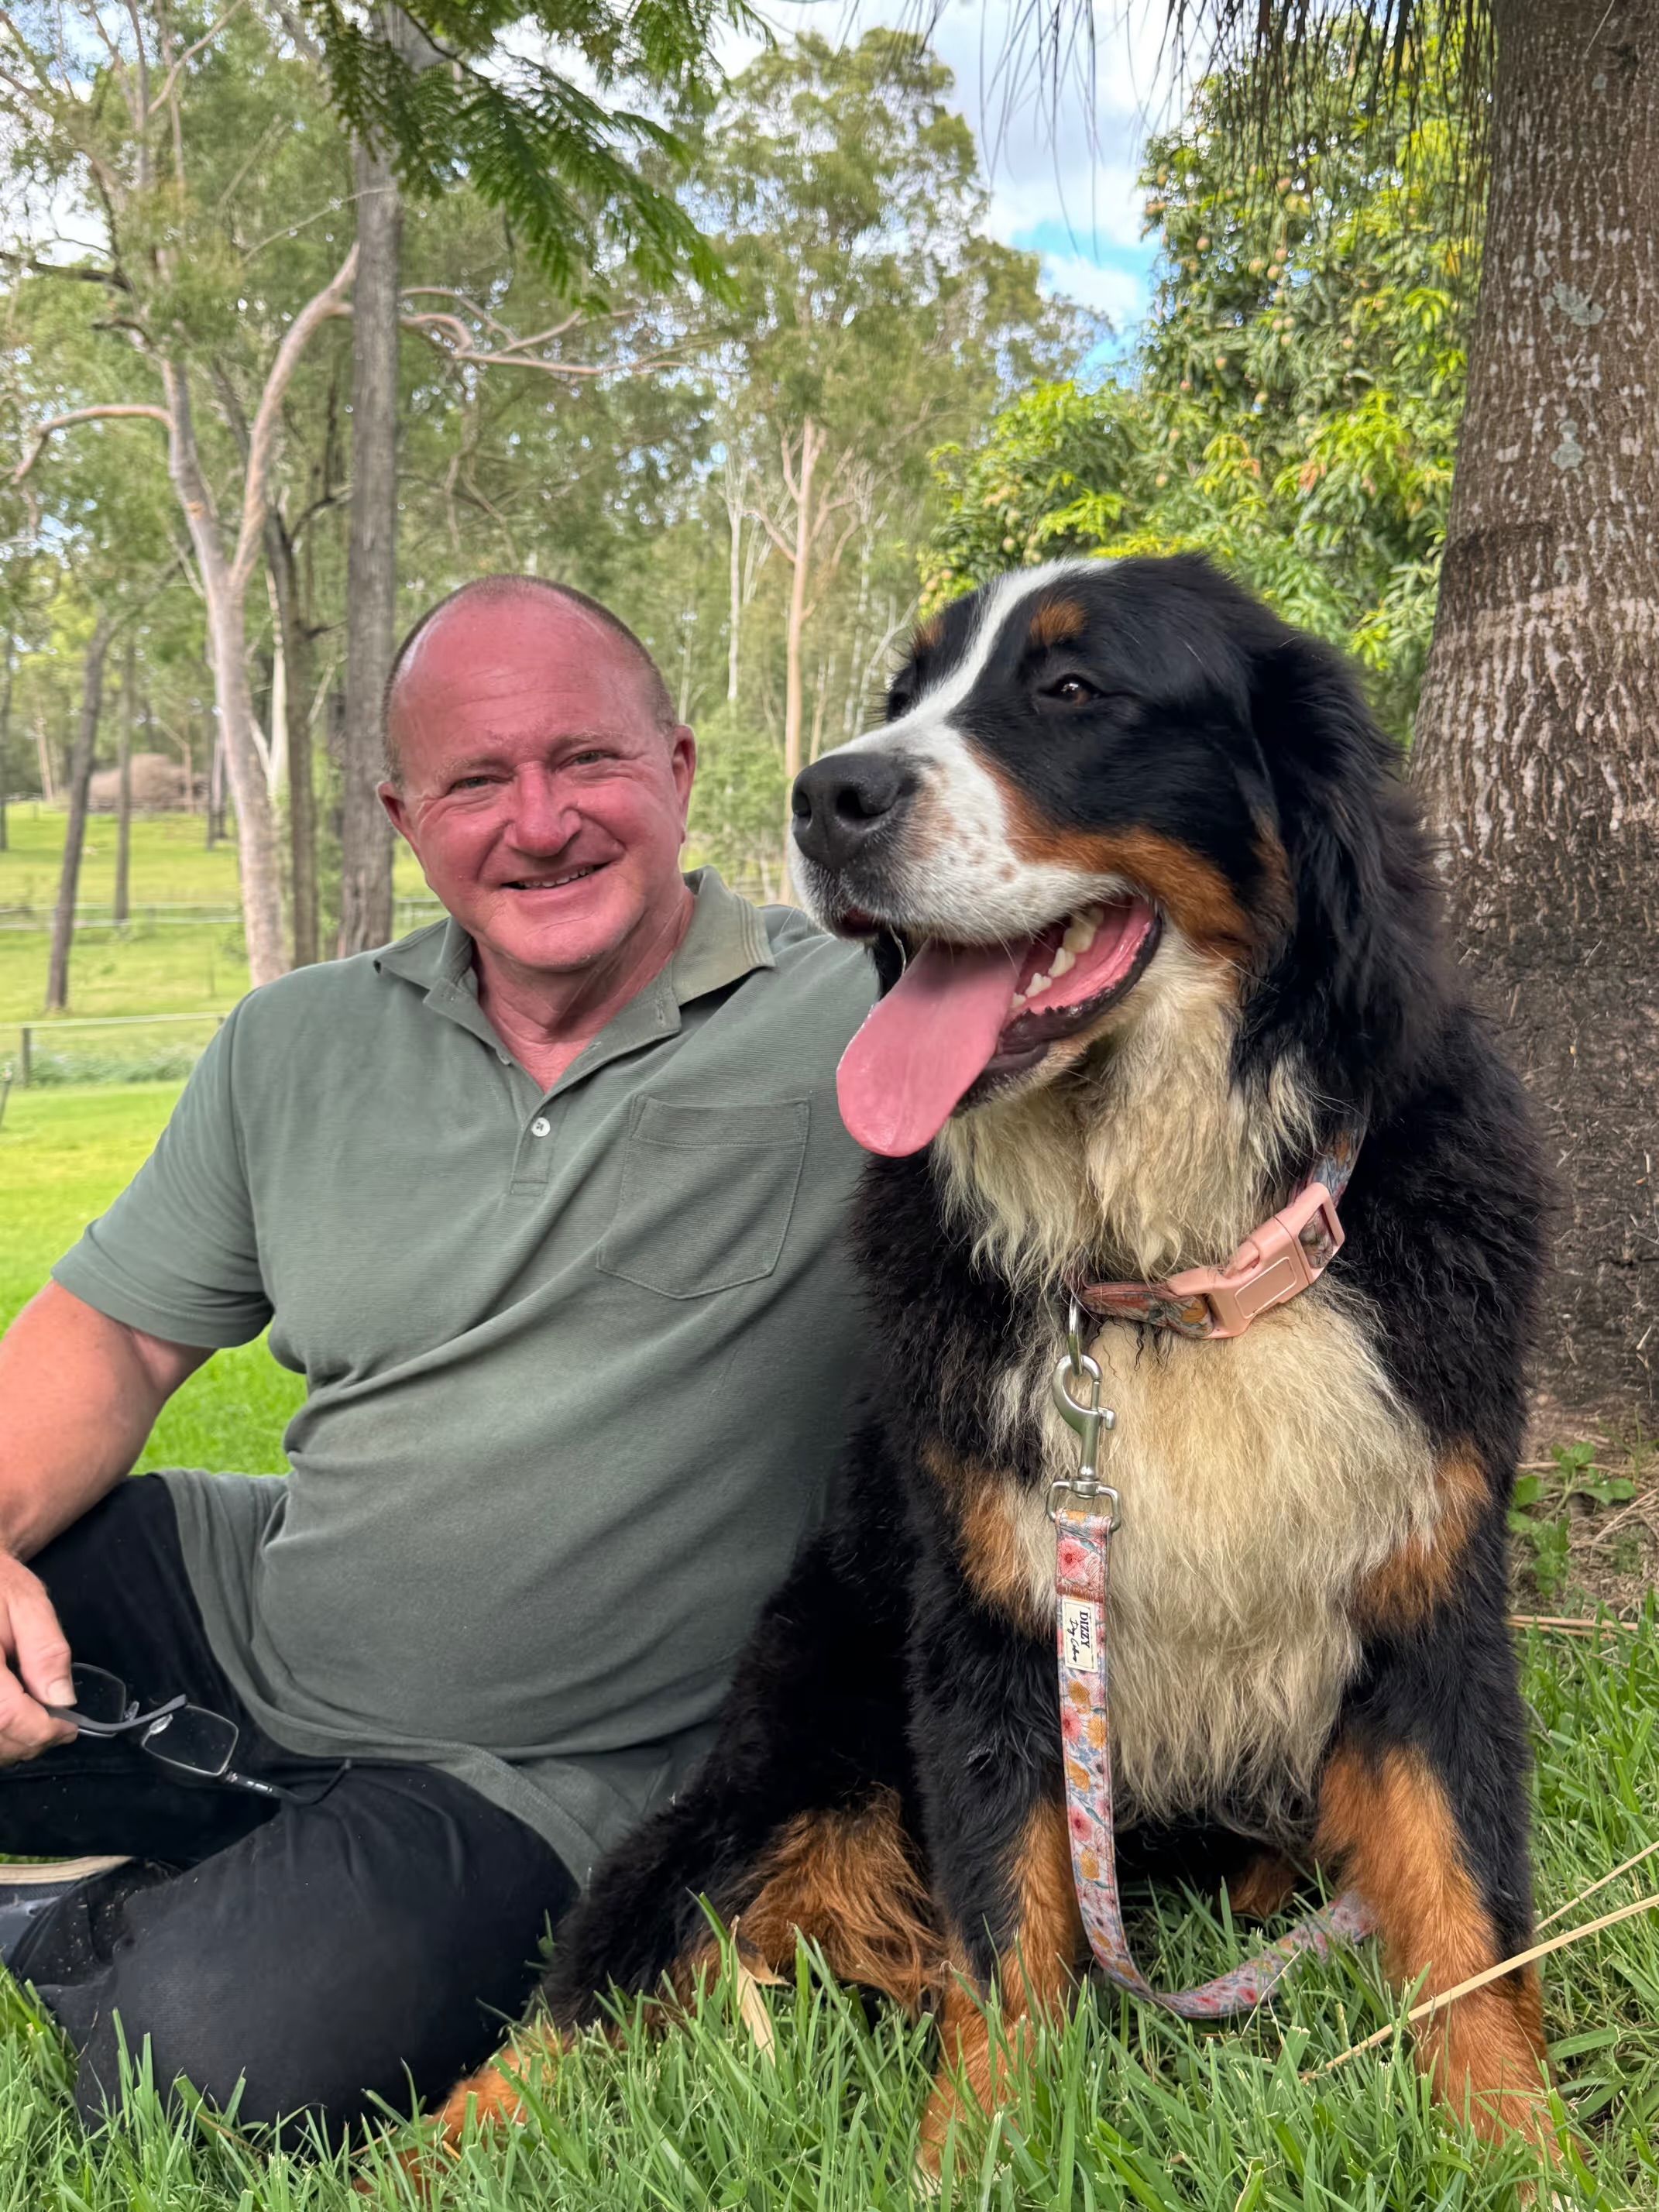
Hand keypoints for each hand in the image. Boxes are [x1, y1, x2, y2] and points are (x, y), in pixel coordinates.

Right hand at [0, 1551, 76, 1763]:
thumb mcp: (28, 1605)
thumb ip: (45, 1652)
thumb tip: (62, 1700)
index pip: (7, 1716)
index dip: (42, 1731)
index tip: (70, 1729)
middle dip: (29, 1742)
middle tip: (59, 1728)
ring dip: (12, 1744)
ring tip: (38, 1723)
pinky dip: (0, 1734)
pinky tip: (16, 1718)